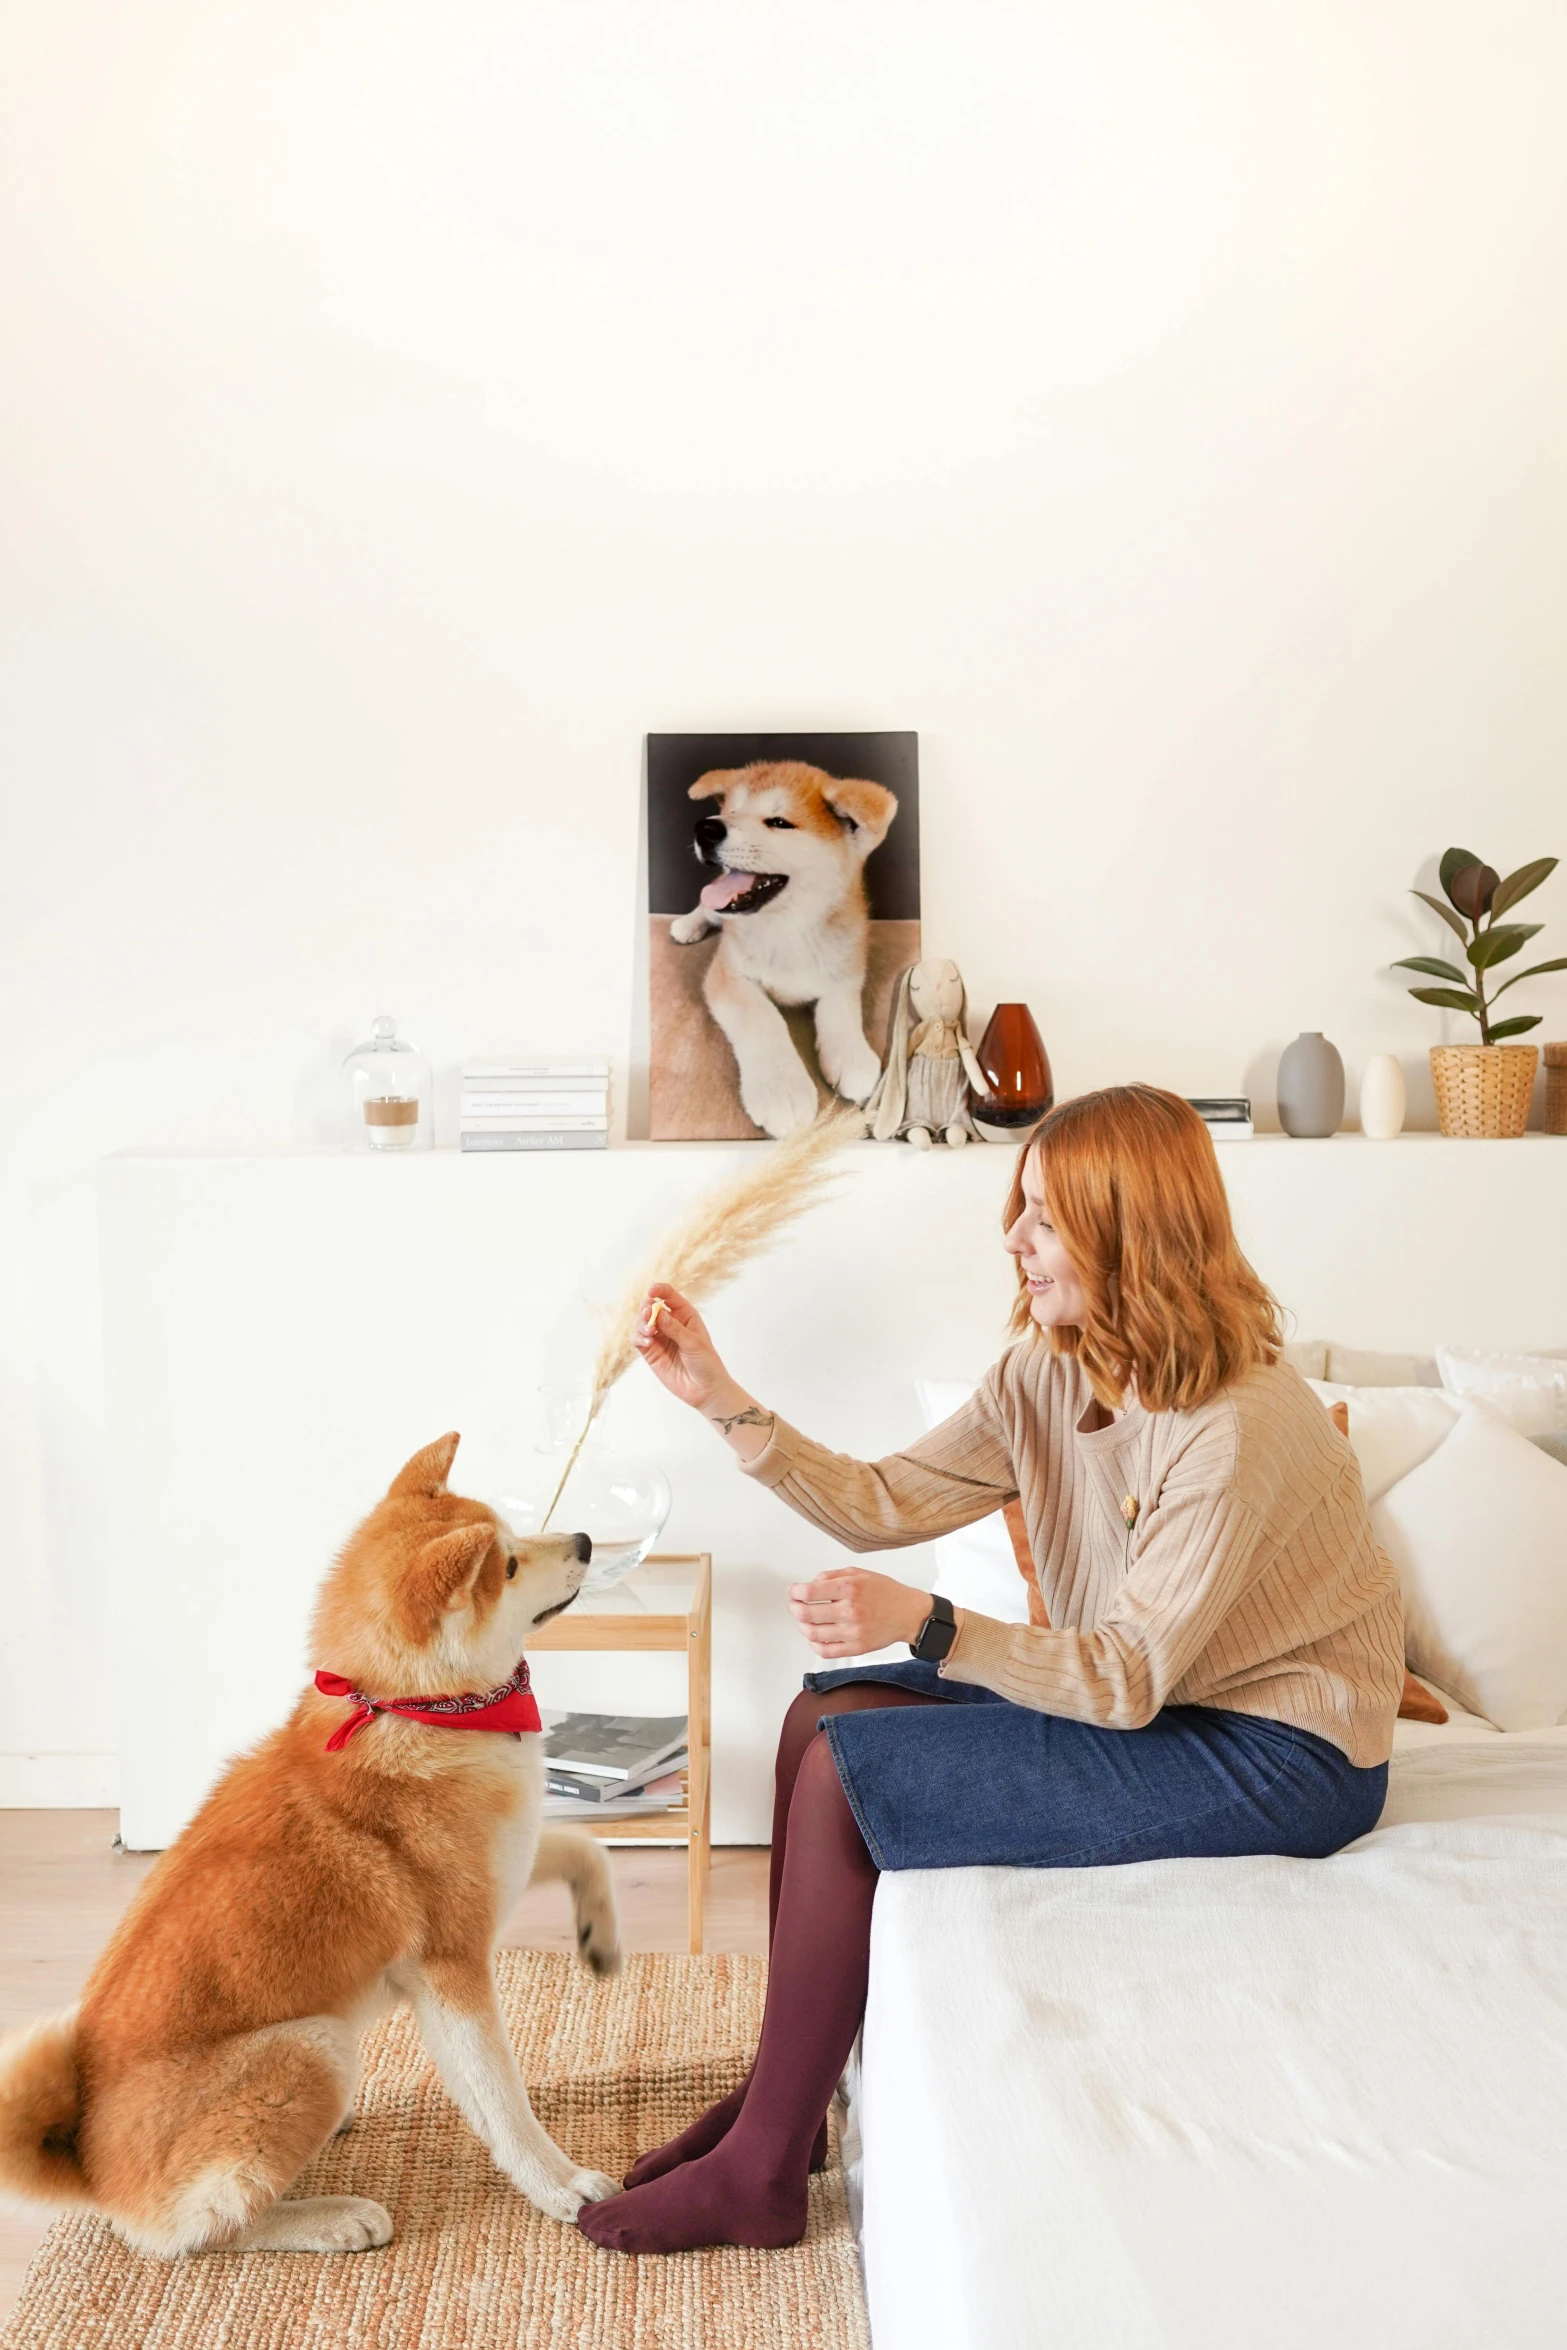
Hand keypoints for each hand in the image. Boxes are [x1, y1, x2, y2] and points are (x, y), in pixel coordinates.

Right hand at [632, 1284, 732, 1413]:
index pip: (668, 1295)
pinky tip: (648, 1343)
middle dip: (645, 1308)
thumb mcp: (694, 1342)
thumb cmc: (706, 1362)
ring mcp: (659, 1337)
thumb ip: (674, 1328)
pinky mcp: (650, 1352)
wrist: (704, 1389)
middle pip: (649, 1306)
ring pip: (640, 1322)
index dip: (658, 1290)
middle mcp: (669, 1323)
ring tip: (649, 1333)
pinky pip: (637, 1339)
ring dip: (640, 1324)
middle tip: (647, 1316)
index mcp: (684, 1314)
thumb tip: (657, 1313)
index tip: (651, 1292)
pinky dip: (638, 1338)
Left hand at [787, 1568, 936, 1660]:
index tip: (793, 1591)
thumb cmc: (885, 1592)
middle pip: (806, 1614)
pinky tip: (815, 1636)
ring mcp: (853, 1632)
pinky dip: (814, 1644)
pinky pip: (826, 1651)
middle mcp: (851, 1610)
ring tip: (804, 1620)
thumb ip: (831, 1576)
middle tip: (794, 1605)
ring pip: (813, 1633)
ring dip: (802, 1626)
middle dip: (794, 1608)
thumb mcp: (858, 1573)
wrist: (909, 1613)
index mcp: (850, 1588)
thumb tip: (809, 1584)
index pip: (809, 1592)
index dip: (795, 1592)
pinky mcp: (857, 1648)